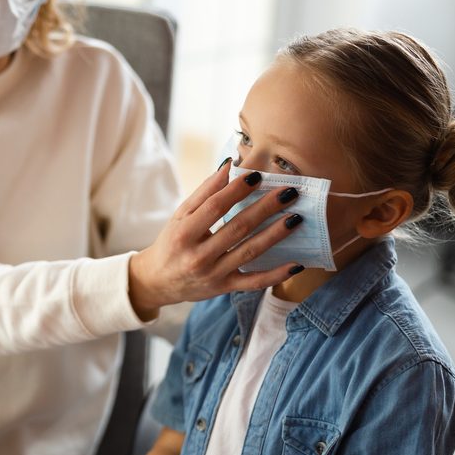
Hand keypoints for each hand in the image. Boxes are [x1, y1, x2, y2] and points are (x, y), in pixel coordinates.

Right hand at [129, 159, 302, 319]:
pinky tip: (296, 263)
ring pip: (249, 253)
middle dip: (265, 209)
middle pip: (237, 228)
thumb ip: (204, 193)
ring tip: (296, 217)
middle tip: (289, 192)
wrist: (157, 281)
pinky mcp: (224, 288)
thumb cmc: (172, 242)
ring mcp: (213, 274)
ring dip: (275, 235)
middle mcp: (198, 256)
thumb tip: (229, 167)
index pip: (215, 208)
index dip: (237, 190)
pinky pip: (254, 283)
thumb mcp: (180, 216)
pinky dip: (276, 275)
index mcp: (184, 233)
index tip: (258, 176)